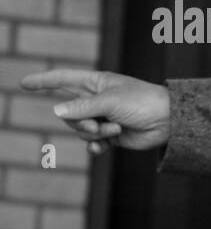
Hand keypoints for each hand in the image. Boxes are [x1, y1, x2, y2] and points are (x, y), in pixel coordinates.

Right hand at [21, 69, 170, 153]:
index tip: (23, 83)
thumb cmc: (143, 102)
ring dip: (94, 134)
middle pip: (69, 113)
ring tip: (113, 131)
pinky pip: (93, 143)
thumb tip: (56, 111)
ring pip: (81, 130)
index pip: (63, 80)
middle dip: (80, 122)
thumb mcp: (110, 102)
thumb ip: (82, 107)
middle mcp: (97, 100)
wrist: (169, 122)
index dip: (44, 81)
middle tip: (98, 126)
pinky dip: (96, 147)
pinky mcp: (112, 135)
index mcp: (96, 84)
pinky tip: (102, 149)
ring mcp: (104, 118)